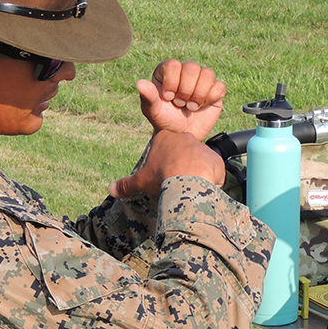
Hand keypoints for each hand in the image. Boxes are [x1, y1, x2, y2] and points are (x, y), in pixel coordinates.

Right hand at [109, 130, 224, 198]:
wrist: (187, 180)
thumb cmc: (163, 177)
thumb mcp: (140, 181)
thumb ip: (126, 184)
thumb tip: (111, 190)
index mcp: (165, 138)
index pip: (165, 148)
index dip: (164, 163)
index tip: (164, 174)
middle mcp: (185, 138)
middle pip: (183, 153)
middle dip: (181, 166)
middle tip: (177, 181)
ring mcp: (202, 146)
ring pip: (199, 162)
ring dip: (197, 173)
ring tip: (191, 187)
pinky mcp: (216, 158)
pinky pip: (214, 170)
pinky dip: (210, 180)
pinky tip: (204, 188)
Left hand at [137, 60, 225, 139]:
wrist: (181, 135)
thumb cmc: (165, 121)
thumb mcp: (153, 111)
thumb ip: (148, 97)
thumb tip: (140, 83)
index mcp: (168, 71)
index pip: (173, 64)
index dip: (172, 82)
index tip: (168, 98)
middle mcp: (185, 72)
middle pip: (192, 67)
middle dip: (186, 90)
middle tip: (181, 104)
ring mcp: (202, 81)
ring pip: (208, 74)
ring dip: (199, 94)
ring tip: (191, 107)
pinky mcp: (215, 91)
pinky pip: (219, 87)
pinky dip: (211, 98)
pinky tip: (203, 106)